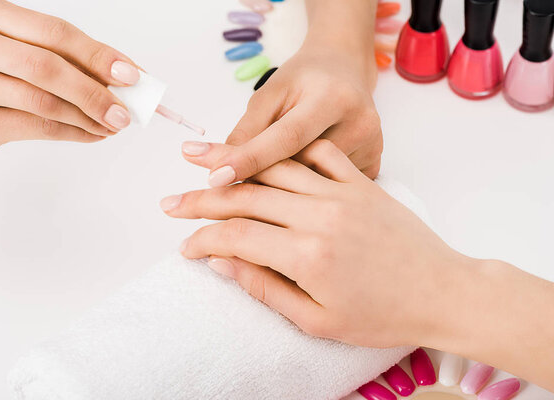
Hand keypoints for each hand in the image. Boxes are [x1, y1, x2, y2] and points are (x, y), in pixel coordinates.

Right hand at [0, 0, 138, 167]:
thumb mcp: (9, 55)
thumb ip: (53, 60)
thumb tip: (115, 78)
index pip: (56, 32)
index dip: (99, 55)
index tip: (132, 74)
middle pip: (50, 66)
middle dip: (96, 91)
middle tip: (126, 110)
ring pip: (45, 100)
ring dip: (88, 116)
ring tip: (112, 125)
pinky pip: (36, 126)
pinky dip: (73, 132)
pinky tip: (92, 134)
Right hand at [163, 140, 464, 347]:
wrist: (444, 293)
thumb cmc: (383, 316)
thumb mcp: (318, 320)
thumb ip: (265, 288)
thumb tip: (222, 264)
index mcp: (306, 254)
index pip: (236, 236)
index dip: (203, 239)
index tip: (184, 245)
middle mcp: (319, 215)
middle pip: (245, 197)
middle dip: (202, 200)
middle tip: (170, 202)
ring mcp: (341, 194)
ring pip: (275, 169)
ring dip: (234, 165)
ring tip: (200, 162)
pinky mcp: (361, 184)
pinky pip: (319, 155)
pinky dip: (290, 150)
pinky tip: (268, 151)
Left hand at [182, 39, 382, 186]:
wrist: (345, 70)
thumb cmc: (305, 79)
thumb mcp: (271, 92)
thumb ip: (247, 128)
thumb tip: (220, 167)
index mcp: (333, 98)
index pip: (287, 137)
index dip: (251, 159)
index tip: (217, 178)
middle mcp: (360, 124)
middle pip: (302, 167)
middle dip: (263, 180)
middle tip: (232, 186)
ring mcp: (372, 149)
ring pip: (315, 185)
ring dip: (286, 189)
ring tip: (273, 179)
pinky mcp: (374, 166)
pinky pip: (331, 189)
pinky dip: (307, 191)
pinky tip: (300, 182)